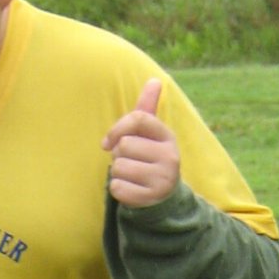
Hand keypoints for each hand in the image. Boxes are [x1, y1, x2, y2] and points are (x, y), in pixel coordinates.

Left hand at [103, 78, 179, 206]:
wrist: (163, 196)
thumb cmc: (148, 157)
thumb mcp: (150, 134)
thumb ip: (148, 108)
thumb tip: (155, 79)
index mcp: (168, 136)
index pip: (139, 118)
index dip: (117, 128)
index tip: (107, 141)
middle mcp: (170, 156)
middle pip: (124, 145)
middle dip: (118, 155)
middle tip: (129, 162)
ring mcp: (163, 179)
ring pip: (119, 167)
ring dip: (117, 172)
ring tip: (131, 175)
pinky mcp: (151, 198)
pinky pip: (117, 188)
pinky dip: (117, 189)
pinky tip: (130, 189)